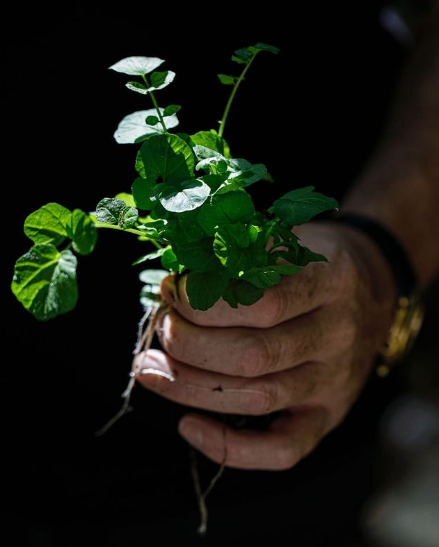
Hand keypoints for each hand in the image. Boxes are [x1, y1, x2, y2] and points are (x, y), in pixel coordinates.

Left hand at [134, 220, 397, 469]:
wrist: (372, 288)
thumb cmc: (316, 262)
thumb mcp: (288, 241)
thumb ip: (238, 256)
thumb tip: (175, 282)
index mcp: (329, 282)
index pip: (261, 304)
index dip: (204, 304)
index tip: (172, 293)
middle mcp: (337, 336)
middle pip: (253, 356)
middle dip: (189, 346)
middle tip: (161, 330)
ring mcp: (334, 382)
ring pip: (258, 398)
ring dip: (190, 388)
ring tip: (151, 370)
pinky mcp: (327, 416)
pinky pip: (283, 449)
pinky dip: (231, 448)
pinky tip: (189, 426)